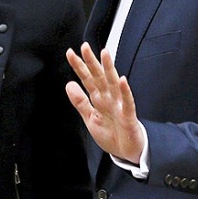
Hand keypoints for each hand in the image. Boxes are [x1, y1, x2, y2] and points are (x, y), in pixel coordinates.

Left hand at [65, 42, 144, 163]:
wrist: (127, 152)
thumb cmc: (111, 133)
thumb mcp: (90, 118)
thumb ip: (80, 101)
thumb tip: (69, 84)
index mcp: (98, 99)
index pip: (87, 79)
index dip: (79, 66)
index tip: (70, 53)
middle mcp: (108, 98)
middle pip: (99, 77)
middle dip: (92, 62)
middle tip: (85, 46)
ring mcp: (119, 105)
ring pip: (113, 84)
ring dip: (109, 69)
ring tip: (105, 54)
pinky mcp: (129, 116)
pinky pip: (127, 102)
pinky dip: (125, 92)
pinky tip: (123, 81)